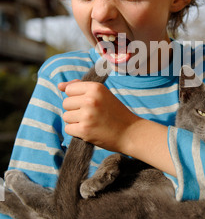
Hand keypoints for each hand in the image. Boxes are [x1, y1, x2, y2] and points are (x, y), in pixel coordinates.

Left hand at [58, 80, 175, 174]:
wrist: (130, 132)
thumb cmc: (115, 112)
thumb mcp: (102, 94)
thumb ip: (81, 88)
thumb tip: (60, 86)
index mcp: (95, 88)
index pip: (69, 89)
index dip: (76, 97)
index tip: (88, 103)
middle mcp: (90, 99)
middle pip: (66, 103)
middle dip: (75, 110)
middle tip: (91, 114)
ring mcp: (87, 115)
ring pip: (66, 116)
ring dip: (75, 121)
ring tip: (91, 122)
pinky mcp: (84, 130)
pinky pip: (68, 128)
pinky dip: (76, 131)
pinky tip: (89, 130)